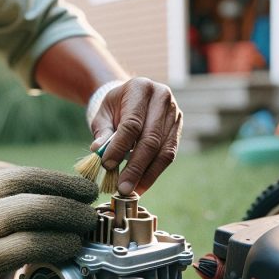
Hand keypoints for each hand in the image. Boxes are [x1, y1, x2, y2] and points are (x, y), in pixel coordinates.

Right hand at [0, 167, 98, 278]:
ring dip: (68, 221)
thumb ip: (7, 202)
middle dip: (68, 200)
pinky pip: (28, 247)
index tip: (84, 188)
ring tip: (85, 227)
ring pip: (32, 216)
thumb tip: (64, 199)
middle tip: (90, 209)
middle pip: (30, 193)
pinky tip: (70, 248)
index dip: (59, 180)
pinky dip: (56, 245)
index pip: (22, 176)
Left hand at [89, 77, 182, 194]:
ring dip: (147, 174)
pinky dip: (155, 172)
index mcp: (141, 88)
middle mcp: (162, 98)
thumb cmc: (115, 107)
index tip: (107, 165)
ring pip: (163, 150)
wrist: (132, 97)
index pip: (132, 123)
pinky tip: (142, 184)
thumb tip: (99, 152)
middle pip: (151, 139)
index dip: (120, 147)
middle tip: (122, 187)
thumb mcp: (103, 114)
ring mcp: (174, 113)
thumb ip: (102, 132)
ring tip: (132, 190)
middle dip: (135, 167)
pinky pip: (169, 154)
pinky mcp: (178, 128)